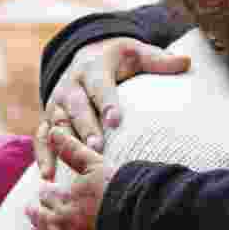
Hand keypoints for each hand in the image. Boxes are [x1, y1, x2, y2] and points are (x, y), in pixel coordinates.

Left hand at [21, 127, 117, 229]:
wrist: (139, 228)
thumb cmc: (122, 195)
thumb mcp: (97, 166)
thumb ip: (74, 149)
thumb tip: (53, 128)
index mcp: (65, 202)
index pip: (50, 197)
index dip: (47, 193)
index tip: (44, 191)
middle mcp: (60, 227)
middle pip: (42, 220)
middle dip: (35, 214)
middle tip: (30, 211)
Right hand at [37, 37, 189, 179]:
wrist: (88, 55)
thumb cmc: (121, 59)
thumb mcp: (138, 53)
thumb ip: (160, 60)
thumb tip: (186, 61)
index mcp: (94, 68)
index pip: (100, 86)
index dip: (107, 103)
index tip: (116, 121)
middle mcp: (71, 84)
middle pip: (77, 107)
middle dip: (86, 127)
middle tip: (98, 147)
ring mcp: (57, 102)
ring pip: (57, 123)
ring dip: (63, 144)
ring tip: (72, 164)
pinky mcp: (48, 117)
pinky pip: (42, 136)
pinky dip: (43, 155)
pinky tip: (48, 175)